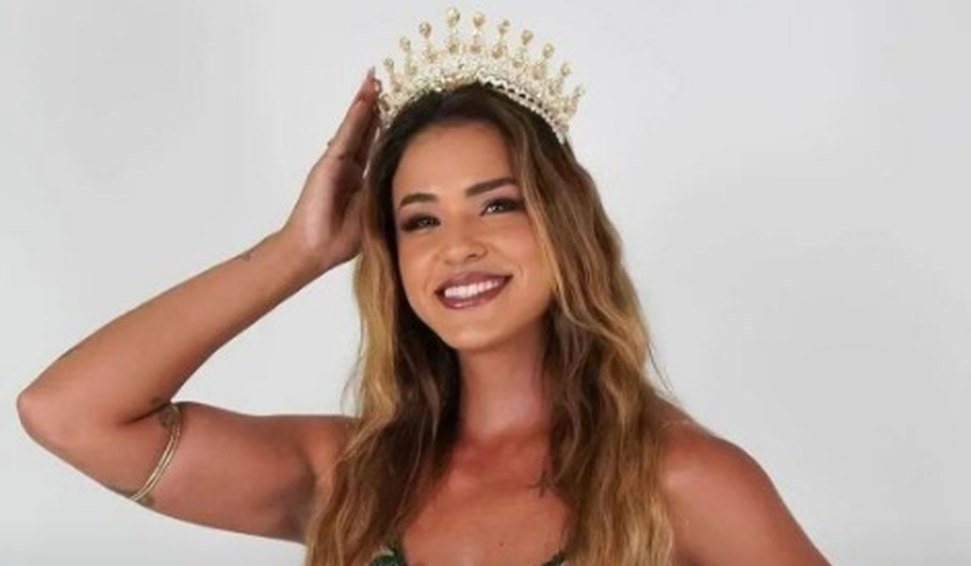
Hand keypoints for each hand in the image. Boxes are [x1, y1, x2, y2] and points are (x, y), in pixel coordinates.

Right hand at [281, 68, 380, 273]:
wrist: (313, 249)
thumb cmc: (339, 239)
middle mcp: (347, 166)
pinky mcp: (328, 164)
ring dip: (364, 103)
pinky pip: (346, 136)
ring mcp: (336, 163)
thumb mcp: (373, 213)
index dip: (382, 123)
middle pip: (363, 128)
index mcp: (357, 178)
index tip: (395, 103)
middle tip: (380, 80)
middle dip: (372, 104)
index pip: (372, 143)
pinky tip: (364, 101)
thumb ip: (384, 195)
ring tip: (372, 80)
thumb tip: (414, 187)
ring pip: (354, 126)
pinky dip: (355, 119)